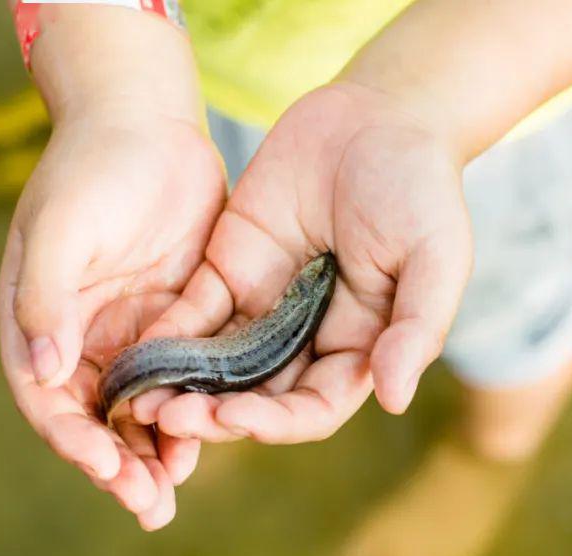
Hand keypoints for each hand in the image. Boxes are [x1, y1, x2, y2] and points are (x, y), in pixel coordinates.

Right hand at [0, 111, 224, 528]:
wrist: (145, 128)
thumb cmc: (89, 172)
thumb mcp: (61, 230)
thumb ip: (47, 298)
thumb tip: (41, 372)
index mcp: (42, 327)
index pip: (50, 402)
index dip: (76, 440)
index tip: (107, 470)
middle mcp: (85, 343)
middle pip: (98, 422)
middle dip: (120, 468)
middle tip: (150, 507)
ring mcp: (134, 338)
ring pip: (144, 413)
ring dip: (157, 455)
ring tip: (174, 496)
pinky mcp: (180, 325)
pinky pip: (187, 381)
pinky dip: (196, 413)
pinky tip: (216, 437)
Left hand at [133, 82, 472, 443]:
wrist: (379, 116)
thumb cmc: (421, 190)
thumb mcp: (436, 258)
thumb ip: (416, 328)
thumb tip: (393, 399)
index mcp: (357, 349)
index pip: (312, 408)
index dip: (276, 423)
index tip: (237, 418)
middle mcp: (306, 341)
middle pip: (254, 398)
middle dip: (213, 414)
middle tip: (170, 418)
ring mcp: (263, 309)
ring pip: (216, 367)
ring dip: (180, 388)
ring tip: (142, 402)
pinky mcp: (228, 271)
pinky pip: (192, 314)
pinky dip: (164, 338)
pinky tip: (135, 352)